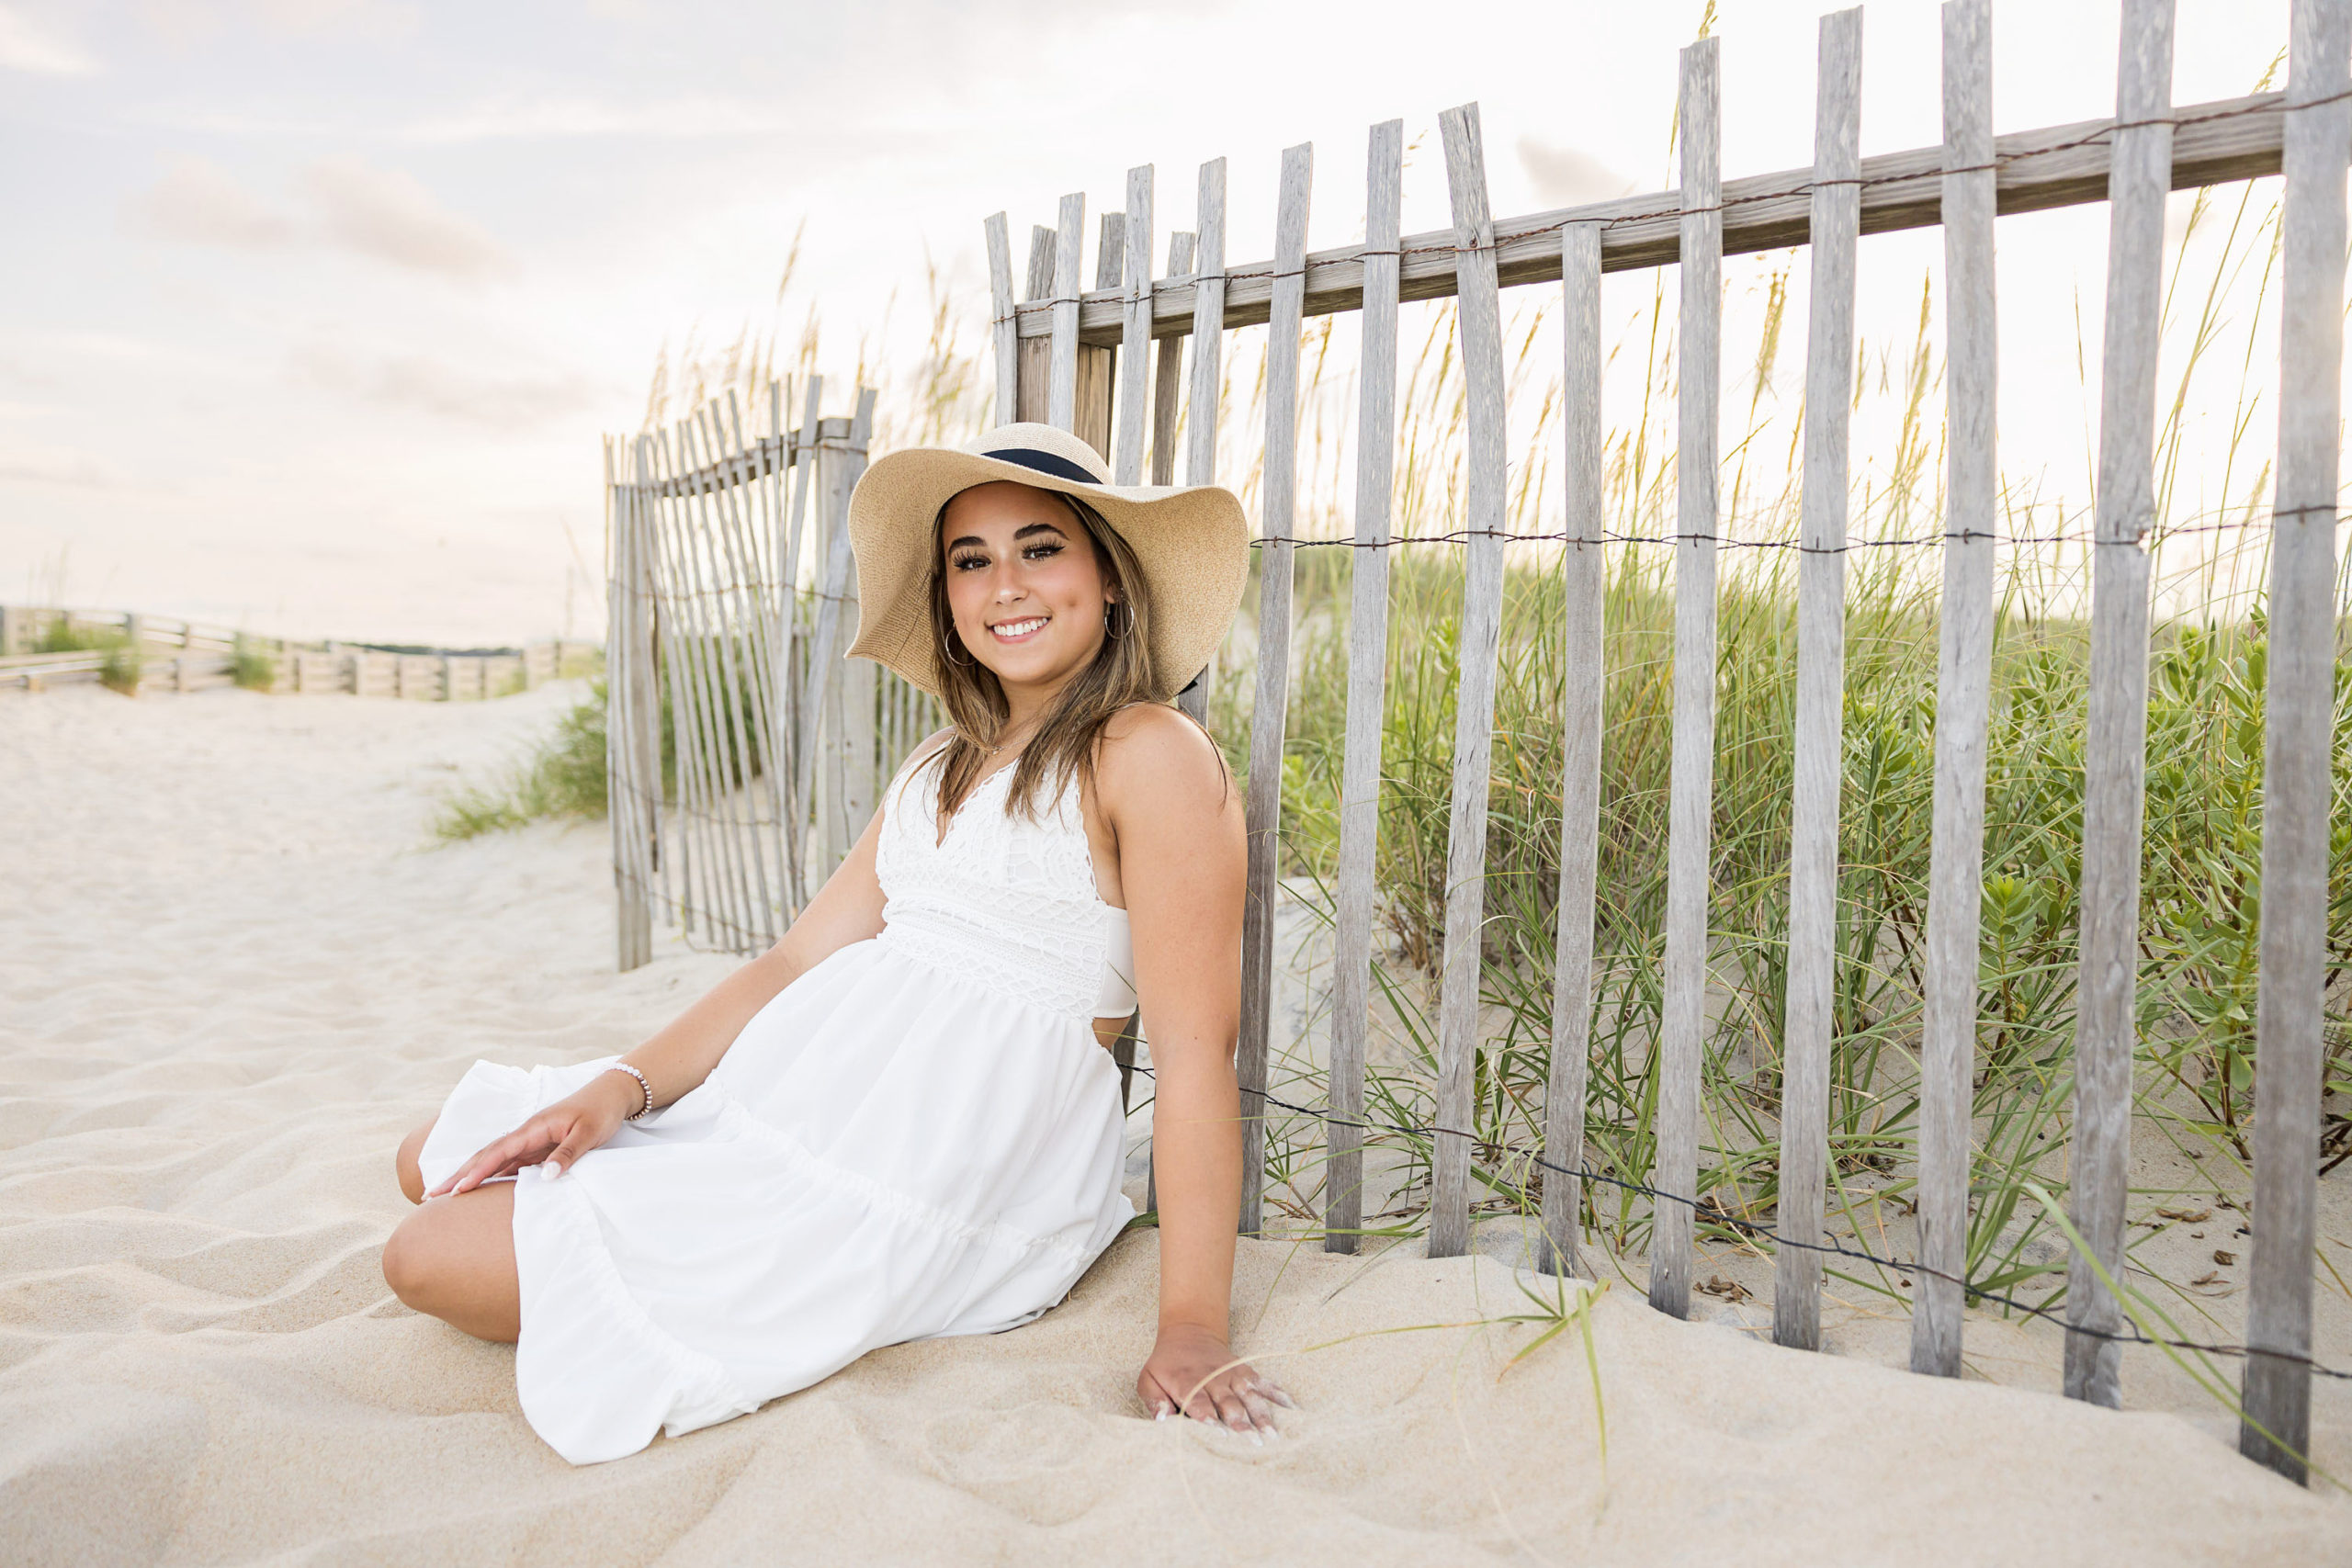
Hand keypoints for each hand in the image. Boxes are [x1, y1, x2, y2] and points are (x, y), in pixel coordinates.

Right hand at [424, 1070, 636, 1196]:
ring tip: (447, 1197)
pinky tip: (481, 1192)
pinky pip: (510, 1165)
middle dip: (458, 1176)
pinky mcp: (538, 1148)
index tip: (455, 1191)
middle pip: (486, 1156)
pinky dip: (492, 1177)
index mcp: (533, 1128)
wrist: (611, 1095)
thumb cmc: (600, 1112)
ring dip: (471, 1178)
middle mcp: (526, 1135)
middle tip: (431, 1197)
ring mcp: (530, 1142)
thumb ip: (566, 1155)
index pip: (497, 1153)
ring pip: (494, 1162)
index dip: (475, 1172)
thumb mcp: (588, 1134)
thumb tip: (544, 1177)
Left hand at [1137, 1322, 1293, 1440]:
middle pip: (1229, 1403)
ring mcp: (1232, 1374)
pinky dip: (1278, 1394)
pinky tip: (1292, 1408)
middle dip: (1241, 1423)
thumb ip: (1155, 1401)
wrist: (1187, 1334)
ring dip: (1261, 1415)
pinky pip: (1264, 1383)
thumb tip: (1162, 1421)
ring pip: (1249, 1395)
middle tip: (1253, 1444)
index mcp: (1187, 1382)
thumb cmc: (1166, 1365)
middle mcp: (1213, 1378)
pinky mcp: (1245, 1371)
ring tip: (1273, 1435)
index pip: (1200, 1403)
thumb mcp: (1148, 1379)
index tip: (1221, 1435)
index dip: (1210, 1419)